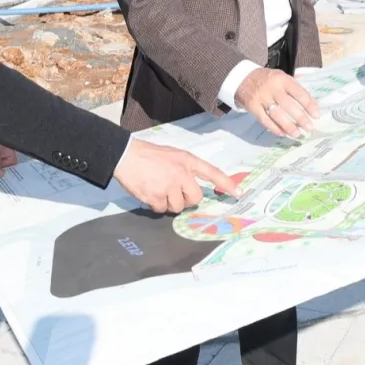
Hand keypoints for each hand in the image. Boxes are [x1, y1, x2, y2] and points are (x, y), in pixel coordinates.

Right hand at [114, 138, 239, 213]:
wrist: (125, 155)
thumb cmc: (147, 154)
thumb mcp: (172, 155)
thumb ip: (183, 169)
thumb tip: (188, 189)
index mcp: (187, 160)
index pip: (212, 172)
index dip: (226, 184)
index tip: (238, 193)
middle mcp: (181, 173)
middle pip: (195, 198)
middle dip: (185, 200)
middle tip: (174, 193)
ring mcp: (169, 186)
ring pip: (177, 207)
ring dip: (168, 203)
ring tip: (157, 189)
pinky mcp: (157, 197)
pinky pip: (161, 209)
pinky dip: (155, 205)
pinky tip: (149, 193)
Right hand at [235, 68, 319, 137]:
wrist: (243, 78)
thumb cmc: (268, 79)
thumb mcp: (281, 76)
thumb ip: (296, 87)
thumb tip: (314, 102)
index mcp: (282, 79)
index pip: (298, 92)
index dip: (309, 104)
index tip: (316, 115)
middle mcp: (272, 88)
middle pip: (288, 105)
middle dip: (300, 118)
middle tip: (309, 128)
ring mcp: (261, 98)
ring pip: (276, 115)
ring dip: (288, 126)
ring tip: (297, 134)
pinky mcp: (252, 107)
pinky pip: (265, 120)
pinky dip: (274, 128)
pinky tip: (283, 133)